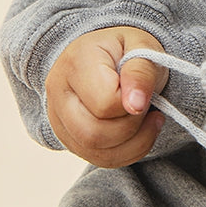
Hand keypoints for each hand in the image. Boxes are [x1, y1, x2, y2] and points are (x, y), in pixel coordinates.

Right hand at [45, 26, 167, 166]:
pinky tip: (139, 133)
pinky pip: (97, 159)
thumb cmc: (126, 50)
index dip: (132, 103)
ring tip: (147, 119)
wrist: (108, 57)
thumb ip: (141, 72)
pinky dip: (126, 153)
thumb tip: (136, 104)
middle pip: (93, 133)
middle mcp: (58, 91)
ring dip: (132, 142)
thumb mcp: (141, 47)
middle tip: (147, 108)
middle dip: (132, 127)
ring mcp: (58, 118)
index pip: (104, 102)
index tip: (145, 91)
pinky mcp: (67, 137)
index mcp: (76, 61)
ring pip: (94, 151)